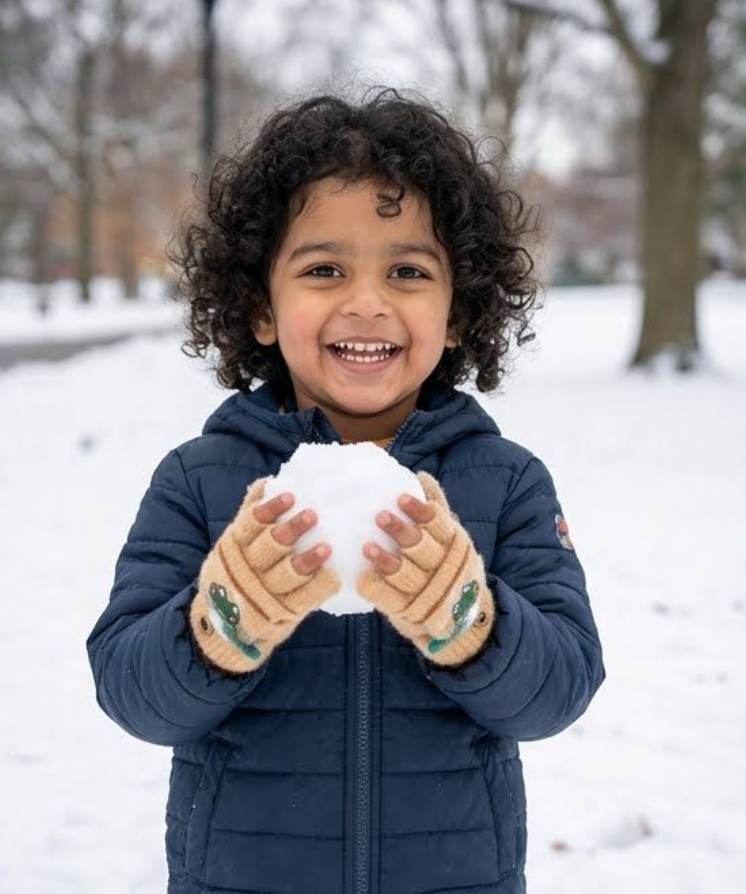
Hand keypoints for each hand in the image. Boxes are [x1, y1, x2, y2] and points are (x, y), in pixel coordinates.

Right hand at [189, 476, 340, 672]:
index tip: (291, 497)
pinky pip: (302, 598)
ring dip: (307, 559)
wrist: (223, 627)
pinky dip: (317, 586)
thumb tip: (268, 484)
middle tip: (313, 515)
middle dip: (292, 529)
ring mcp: (265, 592)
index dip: (271, 509)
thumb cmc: (235, 572)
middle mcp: (249, 568)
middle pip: (271, 546)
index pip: (252, 523)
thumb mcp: (232, 544)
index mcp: (235, 546)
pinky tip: (331, 575)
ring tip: (326, 547)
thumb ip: (249, 517)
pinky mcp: (282, 611)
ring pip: (287, 574)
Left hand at [356, 472, 493, 666]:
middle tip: (380, 516)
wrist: (463, 620)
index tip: (400, 499)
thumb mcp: (452, 540)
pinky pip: (392, 599)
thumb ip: (438, 512)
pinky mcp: (410, 610)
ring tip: (367, 547)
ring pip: (405, 574)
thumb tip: (422, 478)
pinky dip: (377, 589)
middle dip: (400, 532)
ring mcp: (426, 591)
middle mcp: (442, 568)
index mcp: (453, 545)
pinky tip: (362, 579)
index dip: (419, 511)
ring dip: (386, 560)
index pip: (438, 524)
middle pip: (420, 547)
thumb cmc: (451, 567)